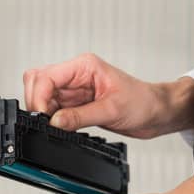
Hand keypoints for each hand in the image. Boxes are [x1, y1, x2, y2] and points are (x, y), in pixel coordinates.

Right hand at [22, 53, 193, 137]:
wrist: (156, 113)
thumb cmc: (143, 102)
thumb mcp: (112, 110)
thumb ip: (79, 116)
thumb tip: (53, 122)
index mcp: (84, 66)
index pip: (46, 76)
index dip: (40, 96)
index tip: (44, 116)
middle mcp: (75, 75)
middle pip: (37, 81)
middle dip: (37, 102)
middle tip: (45, 121)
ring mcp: (73, 89)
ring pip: (42, 96)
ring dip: (44, 111)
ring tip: (57, 125)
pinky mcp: (74, 104)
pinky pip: (53, 109)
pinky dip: (51, 119)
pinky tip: (62, 127)